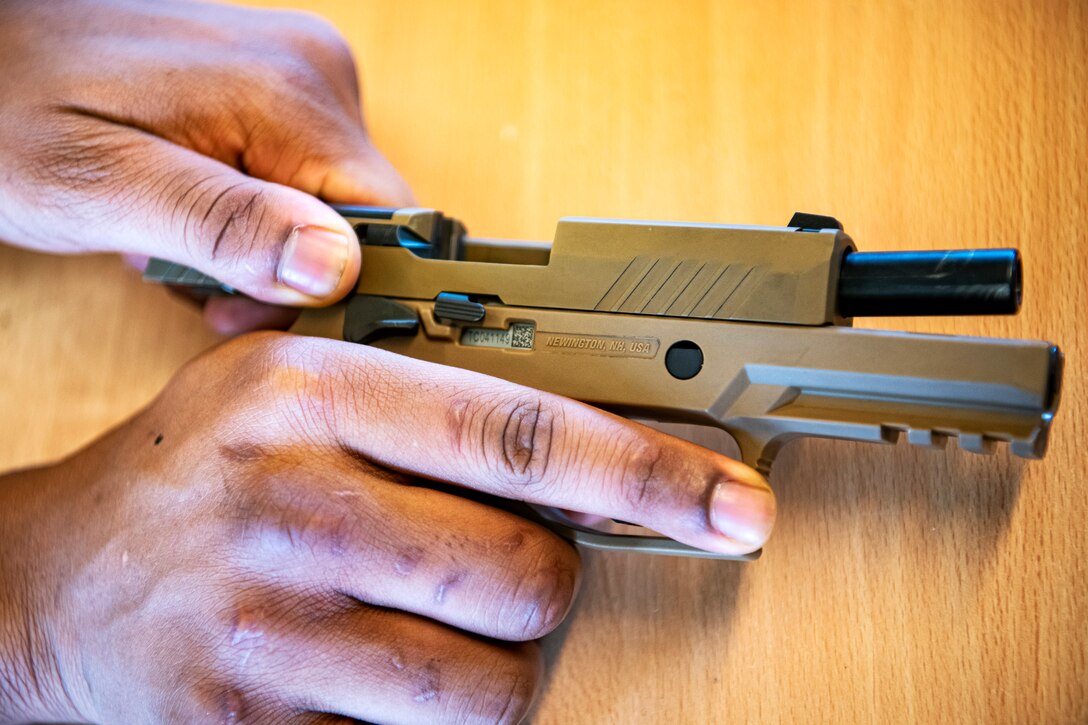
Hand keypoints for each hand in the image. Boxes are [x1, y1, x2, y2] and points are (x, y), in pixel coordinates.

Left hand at [0, 0, 412, 332]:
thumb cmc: (9, 111)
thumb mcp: (102, 187)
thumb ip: (223, 225)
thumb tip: (337, 270)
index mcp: (291, 96)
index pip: (392, 228)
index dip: (346, 294)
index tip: (264, 313)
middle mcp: (316, 74)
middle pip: (366, 223)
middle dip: (292, 279)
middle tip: (204, 292)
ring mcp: (301, 75)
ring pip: (334, 210)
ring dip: (267, 254)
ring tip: (179, 247)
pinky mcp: (281, 88)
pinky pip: (303, 180)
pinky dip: (256, 219)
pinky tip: (193, 217)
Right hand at [0, 333, 774, 722]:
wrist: (55, 584)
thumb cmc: (199, 474)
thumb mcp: (292, 388)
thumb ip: (429, 402)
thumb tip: (594, 453)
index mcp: (311, 396)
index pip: (518, 433)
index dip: (645, 471)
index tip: (733, 501)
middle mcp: (293, 505)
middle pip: (526, 575)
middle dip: (549, 583)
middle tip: (511, 568)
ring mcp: (273, 630)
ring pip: (490, 685)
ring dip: (498, 664)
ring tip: (441, 626)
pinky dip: (433, 720)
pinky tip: (382, 671)